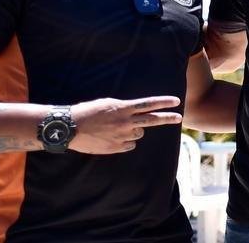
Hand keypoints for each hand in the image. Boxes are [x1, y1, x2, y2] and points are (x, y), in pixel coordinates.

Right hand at [68, 95, 182, 153]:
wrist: (69, 128)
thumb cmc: (87, 112)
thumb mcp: (107, 104)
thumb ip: (124, 108)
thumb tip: (136, 112)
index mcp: (122, 108)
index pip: (148, 104)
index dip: (163, 102)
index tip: (176, 101)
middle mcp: (124, 122)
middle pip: (152, 120)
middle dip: (167, 118)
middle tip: (179, 118)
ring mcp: (121, 136)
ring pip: (138, 134)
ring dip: (133, 130)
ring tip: (116, 128)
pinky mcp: (116, 148)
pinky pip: (129, 145)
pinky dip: (125, 142)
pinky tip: (112, 138)